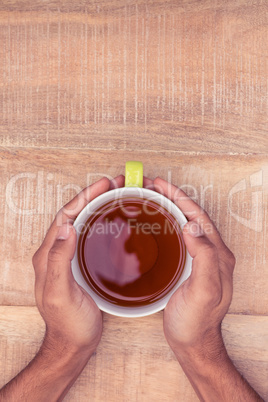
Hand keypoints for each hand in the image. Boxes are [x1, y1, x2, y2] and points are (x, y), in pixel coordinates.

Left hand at [32, 175, 123, 355]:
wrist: (73, 344)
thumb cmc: (67, 323)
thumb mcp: (61, 293)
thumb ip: (59, 260)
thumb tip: (66, 227)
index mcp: (48, 255)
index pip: (66, 216)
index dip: (84, 197)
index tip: (103, 185)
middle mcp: (56, 252)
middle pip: (74, 215)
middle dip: (93, 196)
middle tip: (115, 185)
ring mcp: (68, 258)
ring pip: (83, 223)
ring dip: (98, 207)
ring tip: (116, 196)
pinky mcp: (80, 266)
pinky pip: (90, 237)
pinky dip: (102, 224)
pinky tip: (114, 223)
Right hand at [154, 177, 235, 361]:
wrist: (193, 342)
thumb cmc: (197, 321)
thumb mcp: (203, 291)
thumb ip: (203, 257)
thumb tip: (191, 225)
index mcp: (217, 255)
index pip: (198, 216)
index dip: (179, 197)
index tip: (159, 185)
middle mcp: (211, 253)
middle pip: (192, 215)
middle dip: (173, 197)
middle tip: (151, 187)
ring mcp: (201, 259)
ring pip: (185, 224)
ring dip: (170, 208)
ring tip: (151, 198)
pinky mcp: (189, 267)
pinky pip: (178, 238)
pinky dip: (167, 224)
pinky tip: (155, 225)